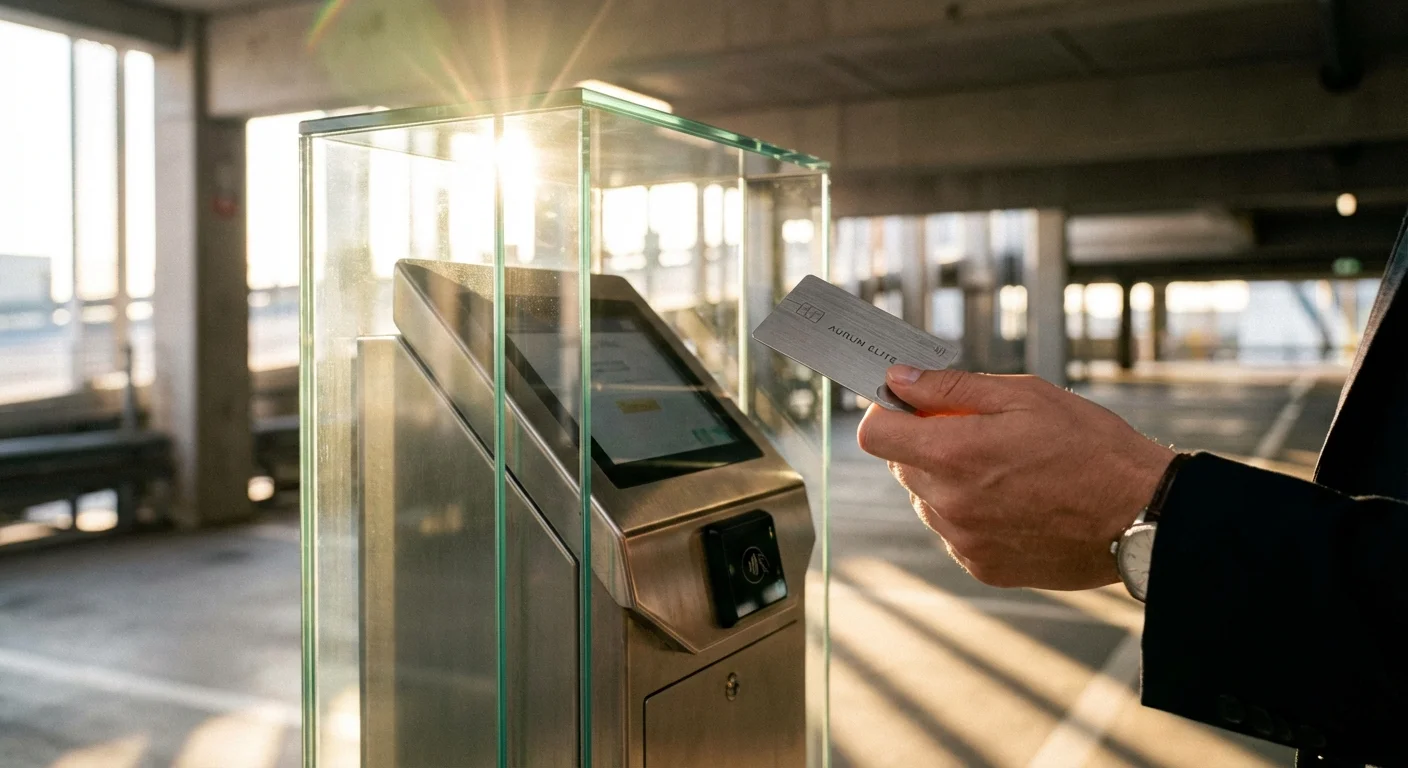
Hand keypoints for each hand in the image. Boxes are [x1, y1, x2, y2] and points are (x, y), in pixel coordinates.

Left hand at [856, 365, 1174, 589]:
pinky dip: (971, 514)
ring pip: (927, 500)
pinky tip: (1015, 501)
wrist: (1141, 515)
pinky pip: (954, 531)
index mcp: (954, 454)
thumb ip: (951, 388)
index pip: (875, 434)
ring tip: (1006, 470)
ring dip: (949, 481)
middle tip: (978, 433)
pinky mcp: (982, 566)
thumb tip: (901, 380)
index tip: (910, 406)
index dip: (889, 413)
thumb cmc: (1092, 449)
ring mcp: (964, 540)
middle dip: (926, 444)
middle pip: (901, 466)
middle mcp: (949, 503)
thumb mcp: (1024, 397)